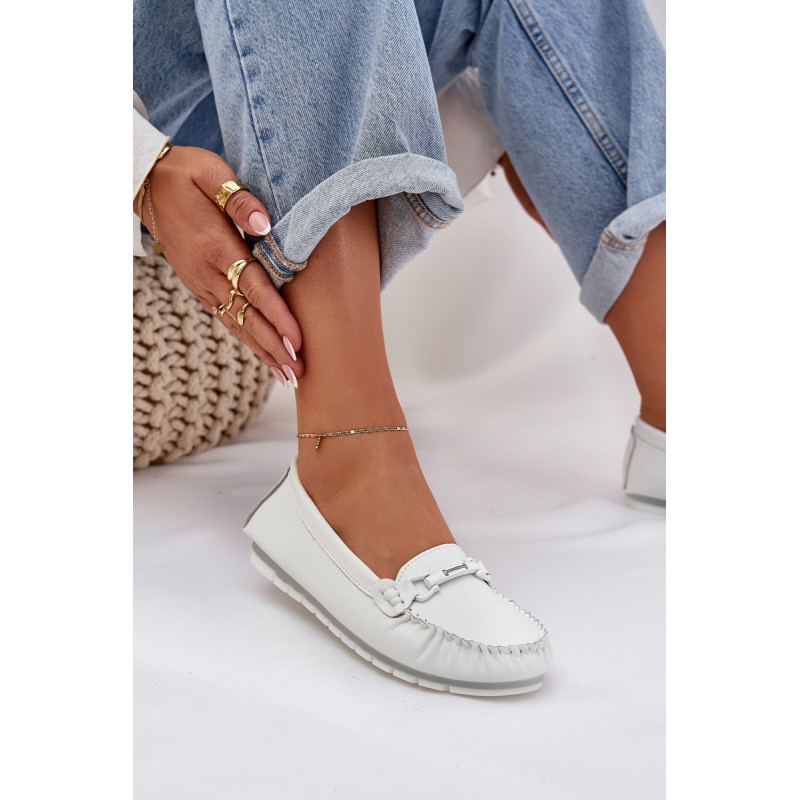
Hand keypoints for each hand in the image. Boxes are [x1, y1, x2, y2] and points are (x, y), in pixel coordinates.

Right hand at [135, 145, 302, 381]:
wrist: (146, 183)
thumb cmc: (187, 175)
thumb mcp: (213, 174)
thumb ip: (240, 200)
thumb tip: (265, 224)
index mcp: (216, 246)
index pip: (253, 287)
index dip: (276, 315)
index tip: (297, 340)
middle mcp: (208, 273)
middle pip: (247, 316)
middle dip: (274, 346)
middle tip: (299, 372)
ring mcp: (201, 283)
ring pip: (236, 324)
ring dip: (263, 352)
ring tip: (288, 376)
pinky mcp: (199, 287)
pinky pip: (226, 319)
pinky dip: (247, 341)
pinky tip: (265, 357)